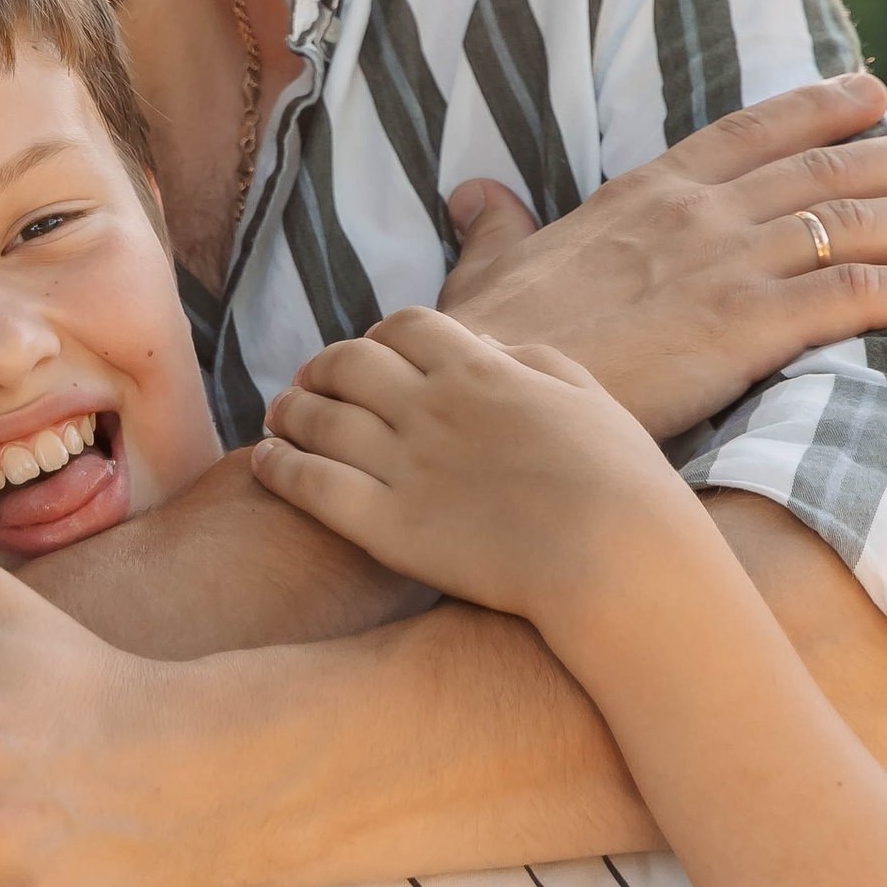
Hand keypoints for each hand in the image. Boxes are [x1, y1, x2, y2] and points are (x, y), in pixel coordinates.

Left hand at [255, 310, 698, 643]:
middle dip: (323, 368)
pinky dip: (277, 466)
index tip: (371, 354)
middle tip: (310, 384)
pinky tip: (264, 464)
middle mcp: (430, 407)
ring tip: (277, 417)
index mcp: (480, 370)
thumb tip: (491, 348)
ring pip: (316, 418)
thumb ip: (534, 364)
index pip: (405, 327)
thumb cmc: (622, 484)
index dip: (378, 337)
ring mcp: (404, 466)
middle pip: (348, 364)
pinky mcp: (386, 528)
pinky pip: (309, 485)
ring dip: (288, 410)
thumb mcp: (588, 398)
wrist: (618, 559)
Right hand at [438, 70, 886, 439]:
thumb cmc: (479, 343)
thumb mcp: (489, 266)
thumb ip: (497, 225)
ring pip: (855, 223)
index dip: (819, 109)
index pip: (749, 132)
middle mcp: (697, 214)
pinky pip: (854, 295)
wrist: (478, 397)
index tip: (878, 94)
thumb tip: (477, 193)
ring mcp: (725, 265)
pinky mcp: (744, 326)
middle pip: (825, 168)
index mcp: (645, 194)